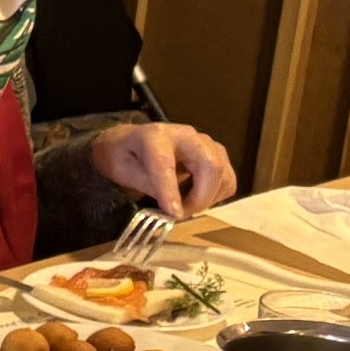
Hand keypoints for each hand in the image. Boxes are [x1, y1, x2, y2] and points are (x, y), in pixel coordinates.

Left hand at [88, 121, 236, 219]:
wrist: (130, 142)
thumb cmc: (122, 156)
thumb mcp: (121, 171)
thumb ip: (146, 185)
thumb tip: (172, 208)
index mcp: (155, 136)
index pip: (166, 163)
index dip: (171, 190)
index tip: (175, 214)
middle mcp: (186, 135)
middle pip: (210, 166)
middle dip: (200, 197)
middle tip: (179, 215)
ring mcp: (206, 143)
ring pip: (223, 175)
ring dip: (208, 199)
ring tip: (183, 207)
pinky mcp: (217, 154)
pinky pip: (228, 181)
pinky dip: (215, 196)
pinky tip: (193, 197)